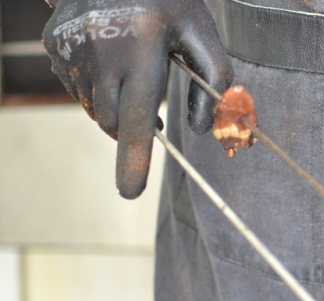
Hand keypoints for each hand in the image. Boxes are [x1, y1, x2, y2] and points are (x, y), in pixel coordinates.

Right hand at [43, 0, 232, 198]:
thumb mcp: (201, 30)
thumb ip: (214, 79)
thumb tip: (204, 128)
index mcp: (141, 47)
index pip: (136, 116)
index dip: (135, 157)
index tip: (130, 191)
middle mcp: (100, 49)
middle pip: (113, 121)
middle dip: (131, 128)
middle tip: (153, 109)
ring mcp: (70, 47)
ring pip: (94, 106)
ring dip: (115, 104)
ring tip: (132, 68)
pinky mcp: (53, 43)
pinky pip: (77, 86)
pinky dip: (97, 85)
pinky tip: (110, 55)